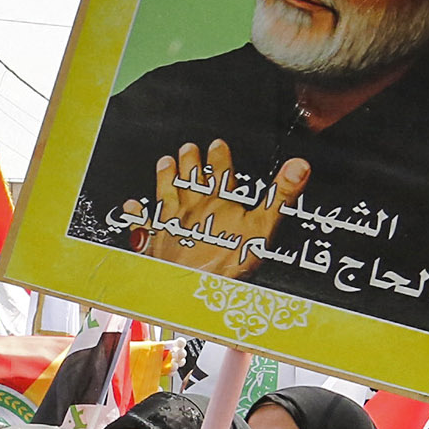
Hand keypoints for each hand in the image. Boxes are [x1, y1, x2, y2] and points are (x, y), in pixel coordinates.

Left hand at [126, 141, 309, 277]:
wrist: (190, 284)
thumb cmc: (226, 260)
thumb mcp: (262, 227)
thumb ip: (280, 195)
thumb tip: (298, 166)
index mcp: (219, 202)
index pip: (220, 172)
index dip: (219, 156)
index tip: (216, 144)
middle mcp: (192, 207)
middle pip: (191, 178)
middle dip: (190, 161)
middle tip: (187, 146)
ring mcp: (171, 223)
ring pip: (167, 193)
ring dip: (165, 176)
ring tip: (164, 162)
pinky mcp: (155, 241)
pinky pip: (143, 224)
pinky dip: (136, 214)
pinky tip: (130, 205)